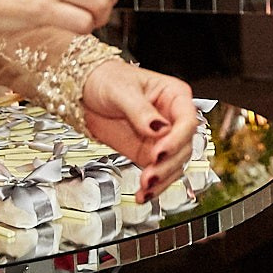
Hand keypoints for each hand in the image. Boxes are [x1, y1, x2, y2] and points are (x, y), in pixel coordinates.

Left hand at [80, 60, 199, 202]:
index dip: (177, 139)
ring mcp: (161, 138)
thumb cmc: (106, 78)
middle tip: (150, 175)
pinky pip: (158, 173)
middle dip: (168, 164)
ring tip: (145, 188)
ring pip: (174, 164)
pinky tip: (143, 194)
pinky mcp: (147, 153)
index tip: (159, 151)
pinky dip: (153, 187)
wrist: (84, 92)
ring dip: (162, 179)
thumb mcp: (121, 90)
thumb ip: (140, 110)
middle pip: (184, 147)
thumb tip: (158, 127)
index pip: (187, 121)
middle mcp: (172, 119)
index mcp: (174, 96)